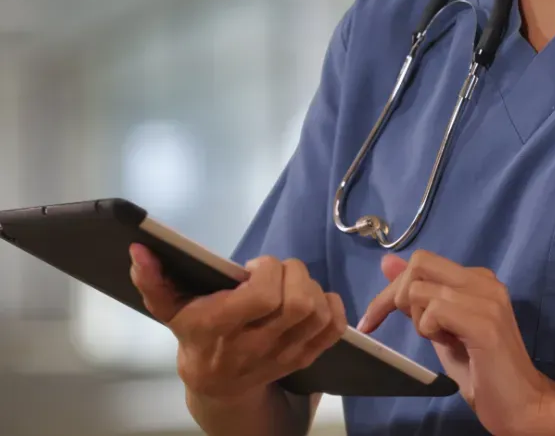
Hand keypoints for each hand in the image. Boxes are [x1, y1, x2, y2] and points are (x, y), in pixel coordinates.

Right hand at [129, 243, 346, 403]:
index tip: (252, 267)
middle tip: (275, 272)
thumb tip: (139, 251)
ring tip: (289, 285)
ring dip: (311, 287)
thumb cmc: (195, 336)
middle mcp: (257, 345)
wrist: (217, 385)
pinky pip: (333, 330)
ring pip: (318, 313)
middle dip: (293, 273)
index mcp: (222, 328)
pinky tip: (314, 298)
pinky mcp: (305, 357)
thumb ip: (152, 280)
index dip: (268, 270)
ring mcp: (285, 354)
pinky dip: (332, 307)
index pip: (265, 296)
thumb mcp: (168, 309)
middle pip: (299, 302)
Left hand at [359, 250, 554, 435]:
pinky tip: (451, 345)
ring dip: (419, 322)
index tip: (372, 320)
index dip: (392, 289)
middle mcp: (485, 281)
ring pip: (420, 290)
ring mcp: (487, 299)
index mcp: (477, 279)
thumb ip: (417, 297)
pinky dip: (430, 331)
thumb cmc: (482, 372)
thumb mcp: (439, 329)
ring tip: (443, 341)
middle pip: (419, 265)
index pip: (421, 262)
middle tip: (402, 329)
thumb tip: (387, 263)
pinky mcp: (485, 323)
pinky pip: (435, 311)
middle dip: (395, 298)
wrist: (522, 405)